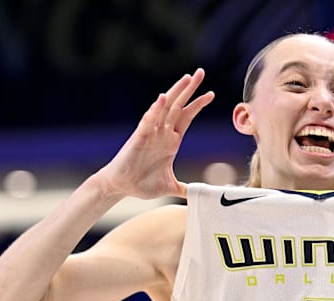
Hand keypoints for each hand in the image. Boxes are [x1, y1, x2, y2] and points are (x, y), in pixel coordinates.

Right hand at [98, 68, 214, 199]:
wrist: (121, 187)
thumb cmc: (142, 184)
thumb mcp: (171, 187)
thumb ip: (185, 189)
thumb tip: (199, 195)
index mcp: (171, 141)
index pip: (187, 117)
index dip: (198, 105)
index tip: (211, 94)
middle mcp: (162, 132)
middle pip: (179, 105)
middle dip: (190, 89)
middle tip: (200, 72)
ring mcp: (151, 133)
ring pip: (165, 108)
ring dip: (175, 92)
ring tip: (186, 78)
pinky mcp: (139, 138)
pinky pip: (148, 121)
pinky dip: (155, 109)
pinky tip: (162, 98)